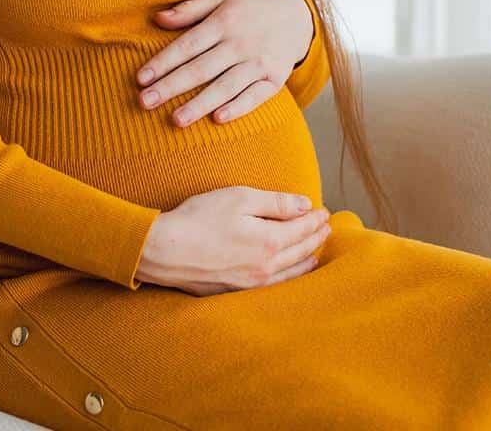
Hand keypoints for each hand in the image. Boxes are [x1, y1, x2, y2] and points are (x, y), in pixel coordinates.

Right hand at [134, 186, 331, 294]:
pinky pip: (274, 286)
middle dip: (315, 237)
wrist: (164, 251)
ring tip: (316, 252)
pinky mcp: (236, 291)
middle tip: (326, 227)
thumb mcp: (238, 198)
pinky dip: (289, 277)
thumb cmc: (199, 219)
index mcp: (269, 242)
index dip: (315, 218)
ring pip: (290, 273)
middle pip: (301, 252)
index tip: (323, 210)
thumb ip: (275, 203)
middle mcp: (265, 267)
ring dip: (307, 260)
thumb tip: (305, 205)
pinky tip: (288, 274)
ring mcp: (251, 283)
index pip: (302, 229)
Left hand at [136, 0, 314, 126]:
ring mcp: (259, 62)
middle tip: (145, 103)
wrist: (298, 17)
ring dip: (200, 104)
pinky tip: (218, 119)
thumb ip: (190, 9)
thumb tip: (157, 19)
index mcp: (224, 21)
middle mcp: (240, 42)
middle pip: (201, 68)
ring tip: (176, 120)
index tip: (140, 79)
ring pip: (225, 86)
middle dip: (171, 86)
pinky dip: (238, 107)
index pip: (188, 45)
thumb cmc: (250, 8)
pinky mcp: (276, 79)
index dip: (163, 62)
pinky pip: (255, 96)